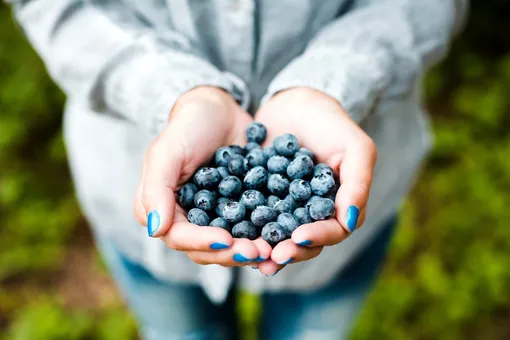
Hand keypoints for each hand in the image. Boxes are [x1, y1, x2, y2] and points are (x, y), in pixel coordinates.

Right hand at [134, 87, 270, 265]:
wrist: (220, 109)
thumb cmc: (189, 125)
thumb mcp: (168, 150)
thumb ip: (156, 188)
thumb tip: (156, 230)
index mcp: (163, 210)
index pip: (179, 237)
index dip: (202, 242)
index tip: (227, 241)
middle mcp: (187, 220)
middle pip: (206, 249)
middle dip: (231, 253)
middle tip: (258, 252)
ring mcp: (215, 218)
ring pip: (230, 245)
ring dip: (250, 250)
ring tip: (271, 250)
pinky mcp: (239, 212)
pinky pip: (250, 229)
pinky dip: (264, 235)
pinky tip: (282, 237)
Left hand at [254, 88, 376, 275]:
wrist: (293, 101)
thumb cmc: (330, 121)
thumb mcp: (354, 146)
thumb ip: (357, 182)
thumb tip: (351, 222)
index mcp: (339, 205)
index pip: (334, 231)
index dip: (318, 237)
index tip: (299, 237)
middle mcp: (312, 213)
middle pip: (304, 241)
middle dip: (289, 250)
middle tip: (272, 256)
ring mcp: (284, 208)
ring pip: (277, 236)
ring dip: (266, 248)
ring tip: (252, 257)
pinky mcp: (259, 199)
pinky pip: (252, 218)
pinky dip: (243, 227)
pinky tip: (230, 234)